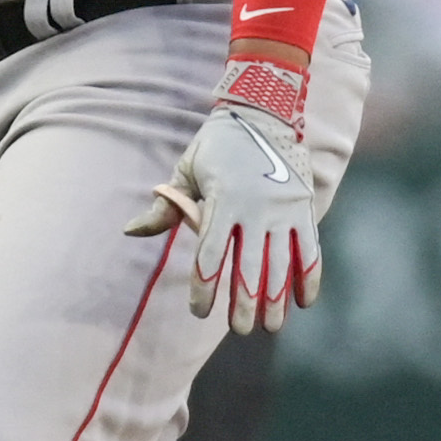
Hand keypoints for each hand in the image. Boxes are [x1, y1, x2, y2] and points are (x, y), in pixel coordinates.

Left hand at [122, 103, 319, 333]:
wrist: (264, 112)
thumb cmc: (217, 145)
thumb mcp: (186, 170)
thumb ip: (167, 206)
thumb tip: (130, 231)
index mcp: (222, 201)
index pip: (210, 256)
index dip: (205, 288)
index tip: (200, 311)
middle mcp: (256, 209)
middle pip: (249, 268)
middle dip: (244, 304)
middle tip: (240, 329)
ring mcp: (283, 210)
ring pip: (281, 265)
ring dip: (276, 300)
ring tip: (270, 327)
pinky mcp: (304, 208)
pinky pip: (310, 250)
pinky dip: (309, 278)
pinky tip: (302, 303)